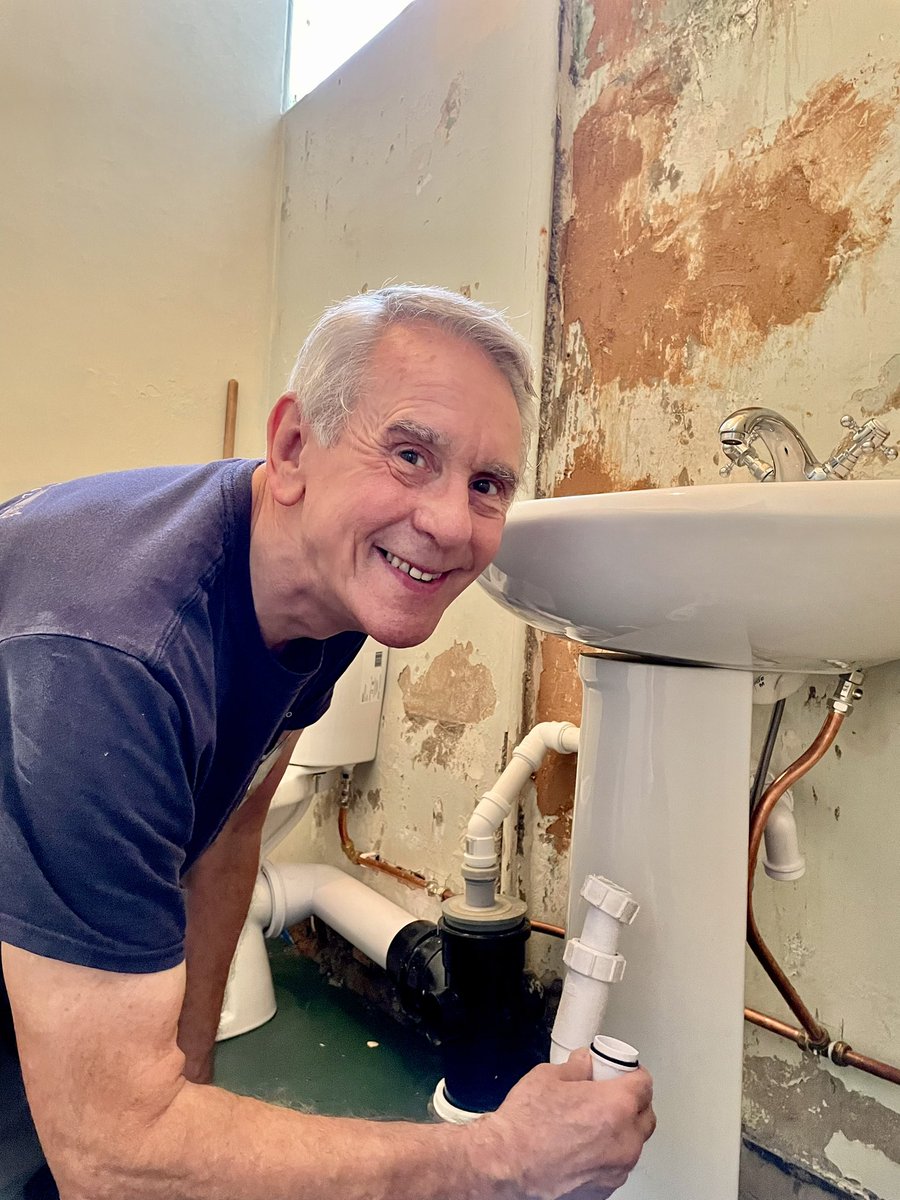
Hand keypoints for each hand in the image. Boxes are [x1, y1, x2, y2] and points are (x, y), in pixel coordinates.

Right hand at [467, 1048, 654, 1199]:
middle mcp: (624, 1140)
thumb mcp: (548, 1077)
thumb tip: (584, 1064)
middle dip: (632, 1103)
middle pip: (646, 1115)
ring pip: (633, 1143)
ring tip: (592, 1123)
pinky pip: (616, 1165)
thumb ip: (576, 1068)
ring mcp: (616, 1169)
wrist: (506, 1165)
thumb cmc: (525, 1125)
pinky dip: (608, 1154)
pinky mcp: (604, 1189)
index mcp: (616, 1106)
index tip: (621, 1073)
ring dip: (622, 1131)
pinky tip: (584, 1145)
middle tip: (610, 1094)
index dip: (632, 1074)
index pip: (644, 1084)